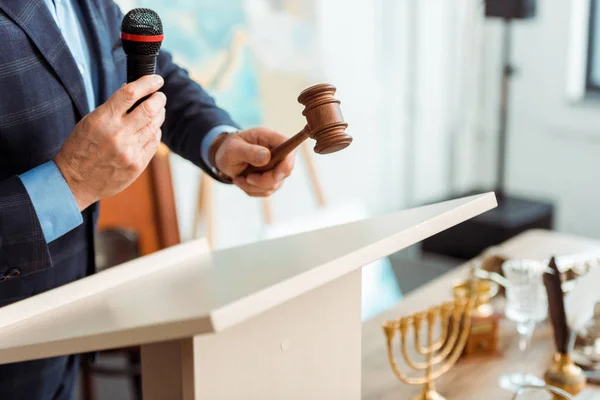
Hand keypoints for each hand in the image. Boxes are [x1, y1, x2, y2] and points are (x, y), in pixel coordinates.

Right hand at [54, 74, 165, 210]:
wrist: (75, 181)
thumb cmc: (81, 147)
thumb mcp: (89, 121)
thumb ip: (112, 108)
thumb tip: (133, 90)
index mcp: (103, 119)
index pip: (130, 93)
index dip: (148, 83)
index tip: (157, 80)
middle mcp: (118, 134)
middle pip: (149, 109)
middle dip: (159, 99)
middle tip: (159, 96)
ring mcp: (130, 151)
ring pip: (155, 125)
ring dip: (159, 114)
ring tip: (157, 110)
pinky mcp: (137, 164)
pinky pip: (154, 142)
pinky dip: (155, 132)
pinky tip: (151, 129)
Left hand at [212, 127, 295, 196]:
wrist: (224, 158)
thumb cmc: (228, 149)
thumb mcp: (233, 149)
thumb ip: (250, 152)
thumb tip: (266, 157)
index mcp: (270, 138)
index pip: (290, 149)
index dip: (287, 163)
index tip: (275, 175)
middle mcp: (277, 152)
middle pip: (284, 171)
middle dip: (265, 180)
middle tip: (247, 178)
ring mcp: (276, 167)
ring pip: (275, 184)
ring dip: (254, 186)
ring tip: (239, 178)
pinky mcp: (272, 179)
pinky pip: (267, 191)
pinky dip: (252, 190)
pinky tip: (242, 180)